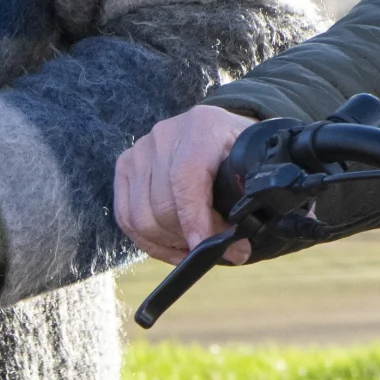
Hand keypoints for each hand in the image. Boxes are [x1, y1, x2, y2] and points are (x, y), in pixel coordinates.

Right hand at [115, 103, 251, 263]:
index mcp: (202, 129)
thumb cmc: (238, 150)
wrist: (216, 129)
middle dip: (190, 238)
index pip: (185, 177)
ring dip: (170, 243)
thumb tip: (238, 243)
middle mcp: (164, 136)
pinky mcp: (124, 168)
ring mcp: (140, 151)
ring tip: (196, 248)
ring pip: (142, 218)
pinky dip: (150, 242)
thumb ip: (251, 194)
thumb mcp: (255, 163)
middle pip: (162, 205)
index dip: (192, 217)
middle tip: (220, 250)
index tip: (202, 247)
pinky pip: (127, 218)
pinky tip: (174, 248)